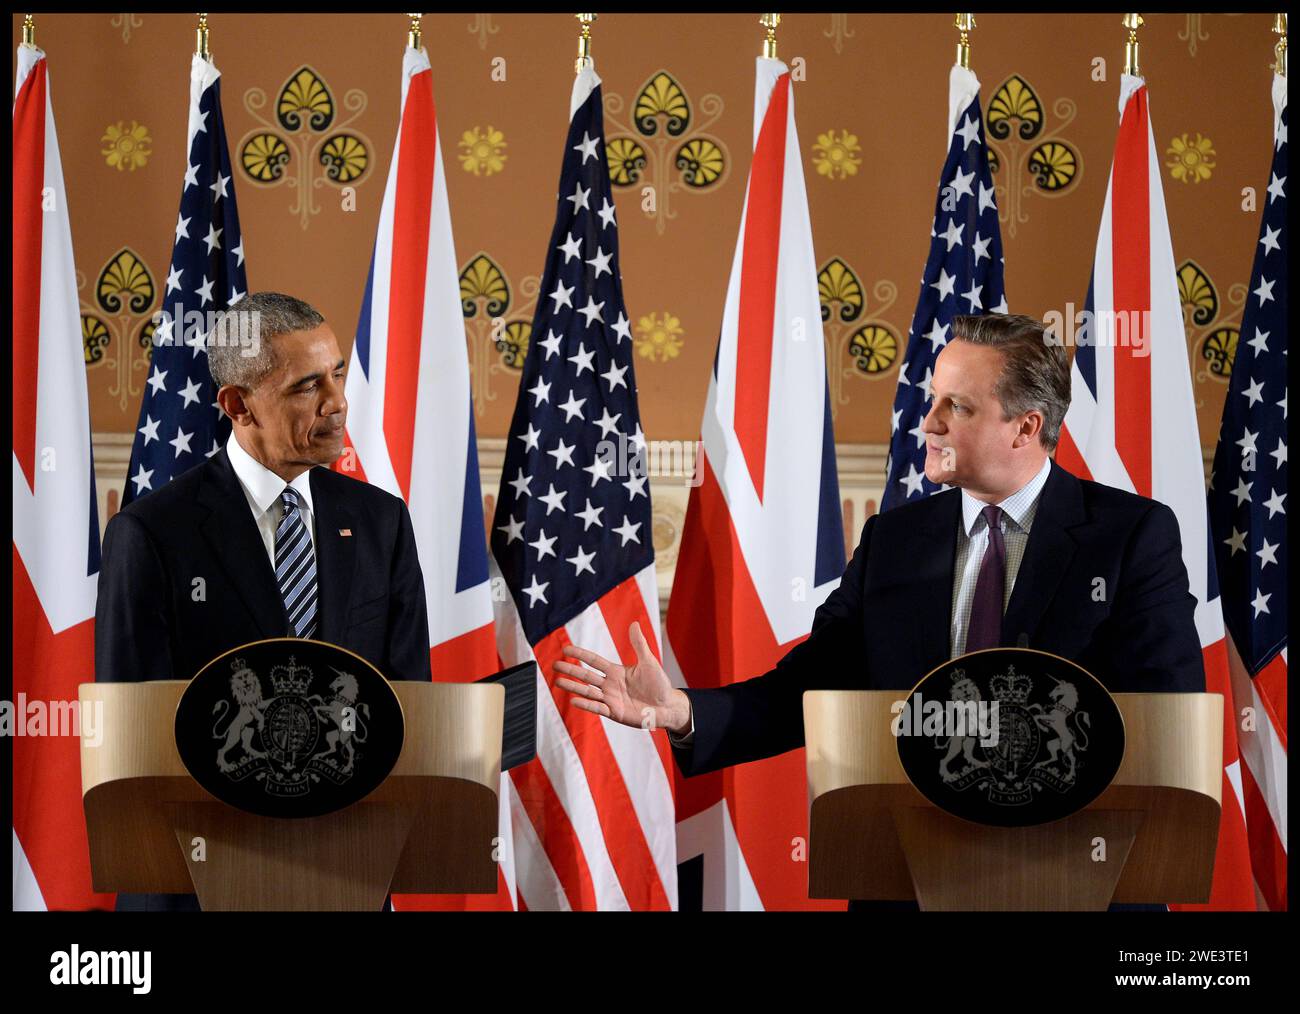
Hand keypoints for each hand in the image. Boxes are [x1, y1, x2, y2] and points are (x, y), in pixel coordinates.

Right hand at [553, 621, 689, 733]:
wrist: (666, 707)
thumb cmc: (659, 684)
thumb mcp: (649, 662)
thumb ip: (639, 644)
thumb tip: (634, 623)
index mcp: (616, 671)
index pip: (594, 661)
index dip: (580, 655)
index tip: (566, 649)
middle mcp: (610, 684)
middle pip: (586, 676)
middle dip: (570, 670)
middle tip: (554, 665)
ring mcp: (610, 699)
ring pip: (587, 691)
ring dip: (573, 687)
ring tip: (558, 681)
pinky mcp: (614, 712)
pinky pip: (597, 707)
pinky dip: (586, 704)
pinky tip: (574, 700)